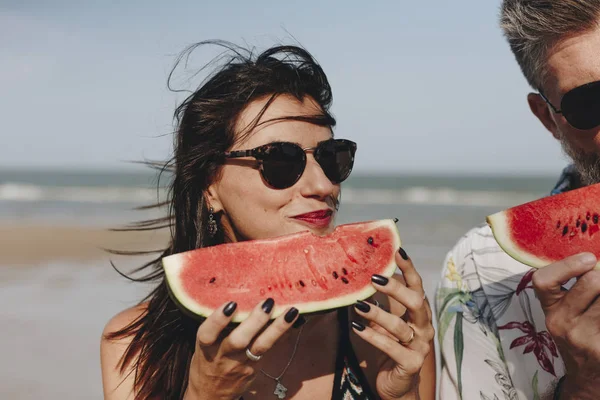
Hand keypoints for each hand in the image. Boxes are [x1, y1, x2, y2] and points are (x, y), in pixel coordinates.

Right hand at [184, 298, 299, 399]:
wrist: (212, 394)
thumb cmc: (208, 359)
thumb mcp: (204, 345)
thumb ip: (216, 326)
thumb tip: (236, 296)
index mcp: (206, 347)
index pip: (208, 334)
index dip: (218, 320)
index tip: (231, 304)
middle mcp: (223, 356)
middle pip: (238, 341)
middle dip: (254, 321)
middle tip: (267, 302)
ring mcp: (241, 364)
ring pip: (261, 346)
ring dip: (277, 328)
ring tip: (291, 311)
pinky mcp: (255, 369)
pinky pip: (270, 349)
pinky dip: (281, 334)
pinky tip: (292, 320)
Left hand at [352, 248, 434, 399]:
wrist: (397, 384)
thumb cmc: (390, 346)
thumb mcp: (385, 320)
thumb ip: (382, 302)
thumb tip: (365, 275)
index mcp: (418, 312)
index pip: (417, 286)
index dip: (409, 268)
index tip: (398, 250)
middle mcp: (423, 326)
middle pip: (415, 302)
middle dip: (396, 288)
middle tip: (374, 278)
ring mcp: (420, 346)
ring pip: (400, 326)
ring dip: (378, 314)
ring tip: (358, 305)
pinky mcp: (411, 363)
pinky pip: (391, 348)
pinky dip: (372, 337)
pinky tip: (356, 328)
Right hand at [531, 252, 599, 399]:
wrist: (589, 378)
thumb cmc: (581, 336)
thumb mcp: (566, 313)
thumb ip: (574, 288)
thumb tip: (595, 261)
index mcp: (551, 310)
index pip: (543, 281)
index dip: (567, 266)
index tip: (588, 258)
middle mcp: (562, 323)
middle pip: (592, 282)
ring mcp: (584, 338)